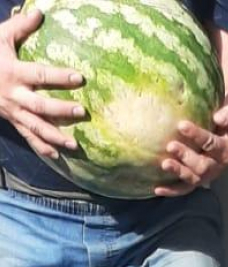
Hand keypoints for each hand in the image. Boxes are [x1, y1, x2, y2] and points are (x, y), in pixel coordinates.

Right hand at [0, 9, 84, 159]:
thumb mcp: (0, 36)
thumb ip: (20, 26)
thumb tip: (40, 12)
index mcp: (13, 72)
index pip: (40, 75)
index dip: (59, 77)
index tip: (79, 78)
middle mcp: (15, 95)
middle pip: (41, 106)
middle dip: (62, 110)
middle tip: (82, 112)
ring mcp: (14, 112)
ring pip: (36, 127)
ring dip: (55, 137)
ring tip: (75, 144)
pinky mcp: (13, 121)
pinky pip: (28, 137)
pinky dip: (42, 147)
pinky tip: (57, 155)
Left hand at [155, 105, 227, 196]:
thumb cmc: (225, 126)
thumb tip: (217, 118)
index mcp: (226, 150)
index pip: (212, 144)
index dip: (197, 136)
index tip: (181, 125)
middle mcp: (216, 166)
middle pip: (203, 166)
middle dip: (186, 156)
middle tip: (171, 146)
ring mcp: (206, 176)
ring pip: (193, 178)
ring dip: (179, 172)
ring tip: (165, 164)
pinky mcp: (196, 181)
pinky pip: (184, 189)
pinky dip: (172, 191)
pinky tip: (158, 189)